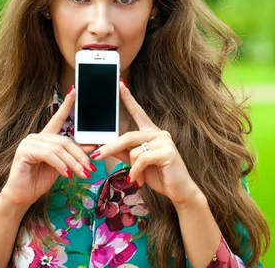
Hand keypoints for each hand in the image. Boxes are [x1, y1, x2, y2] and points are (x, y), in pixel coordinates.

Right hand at [0, 87, 96, 208]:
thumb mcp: (62, 166)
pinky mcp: (24, 152)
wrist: (22, 196)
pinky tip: (67, 175)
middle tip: (92, 168)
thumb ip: (74, 154)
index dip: (66, 104)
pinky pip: (49, 155)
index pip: (57, 118)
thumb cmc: (39, 180)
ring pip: (59, 149)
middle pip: (65, 141)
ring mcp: (28, 143)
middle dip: (80, 155)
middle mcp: (36, 137)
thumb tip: (93, 145)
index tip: (74, 90)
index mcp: (45, 137)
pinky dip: (61, 166)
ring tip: (83, 174)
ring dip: (74, 163)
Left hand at [92, 81, 200, 205]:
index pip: (138, 112)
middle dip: (110, 147)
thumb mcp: (136, 163)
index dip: (128, 98)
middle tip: (96, 156)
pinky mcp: (168, 152)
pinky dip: (136, 171)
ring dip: (131, 167)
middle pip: (128, 136)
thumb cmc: (158, 176)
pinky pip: (142, 159)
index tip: (119, 84)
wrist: (179, 191)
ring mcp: (165, 141)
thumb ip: (124, 153)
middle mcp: (159, 133)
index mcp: (151, 132)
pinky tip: (137, 180)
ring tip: (136, 177)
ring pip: (135, 150)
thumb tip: (105, 146)